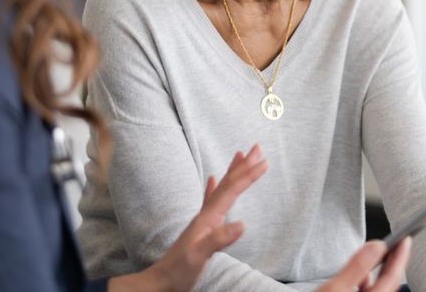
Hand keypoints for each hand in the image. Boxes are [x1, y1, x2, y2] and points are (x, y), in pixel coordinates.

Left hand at [109, 144, 267, 291]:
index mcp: (208, 217)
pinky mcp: (201, 227)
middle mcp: (206, 213)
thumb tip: (243, 224)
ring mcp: (203, 219)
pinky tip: (212, 179)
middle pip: (228, 183)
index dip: (248, 175)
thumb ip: (219, 239)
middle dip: (244, 165)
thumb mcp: (199, 256)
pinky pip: (210, 199)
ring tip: (240, 155)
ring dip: (233, 171)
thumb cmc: (179, 270)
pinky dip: (214, 187)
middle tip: (257, 147)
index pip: (232, 190)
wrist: (161, 281)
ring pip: (221, 188)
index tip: (265, 161)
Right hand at [317, 237, 411, 291]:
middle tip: (399, 243)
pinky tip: (363, 277)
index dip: (400, 257)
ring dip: (381, 272)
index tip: (405, 240)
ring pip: (380, 290)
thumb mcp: (336, 287)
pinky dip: (368, 282)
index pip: (392, 278)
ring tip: (382, 256)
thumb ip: (357, 266)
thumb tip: (376, 247)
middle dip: (394, 264)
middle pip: (389, 285)